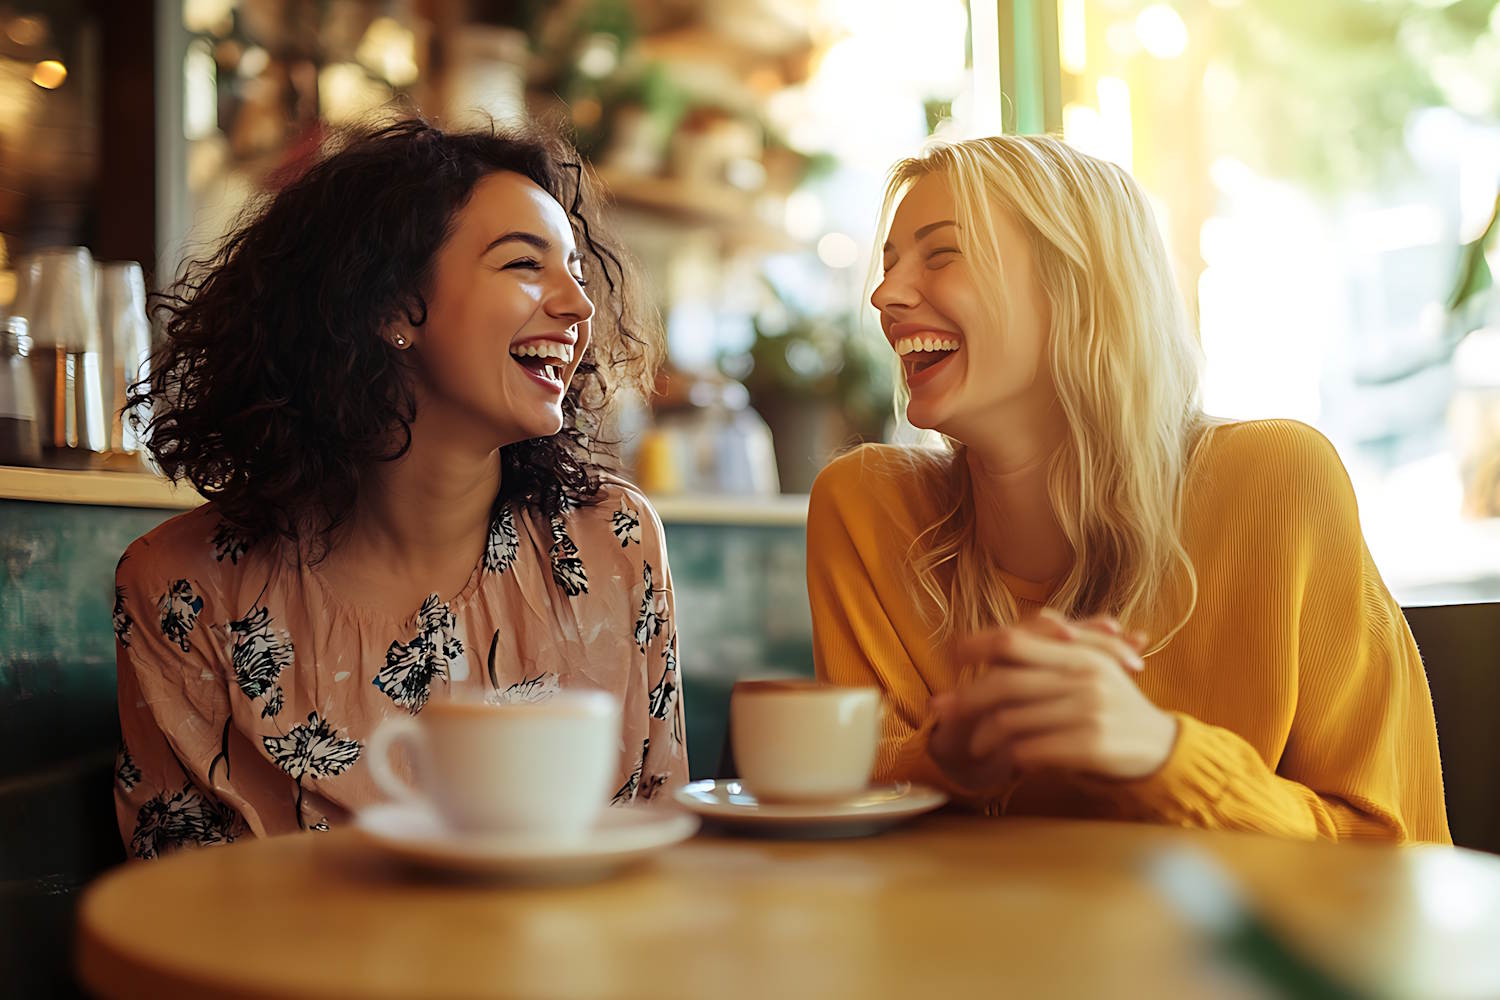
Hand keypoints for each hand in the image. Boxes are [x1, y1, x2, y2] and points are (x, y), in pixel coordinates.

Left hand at [928, 610, 1177, 788]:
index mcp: (1078, 652)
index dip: (976, 646)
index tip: (950, 655)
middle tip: (942, 711)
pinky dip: (1013, 757)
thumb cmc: (1113, 705)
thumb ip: (1053, 653)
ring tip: (975, 746)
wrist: (1160, 746)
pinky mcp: (1091, 745)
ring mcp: (1087, 710)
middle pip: (1004, 682)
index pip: (1013, 641)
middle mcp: (1082, 676)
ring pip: (1011, 720)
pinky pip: (1031, 749)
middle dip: (966, 698)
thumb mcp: (1091, 668)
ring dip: (985, 736)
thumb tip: (1004, 638)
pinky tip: (1011, 761)